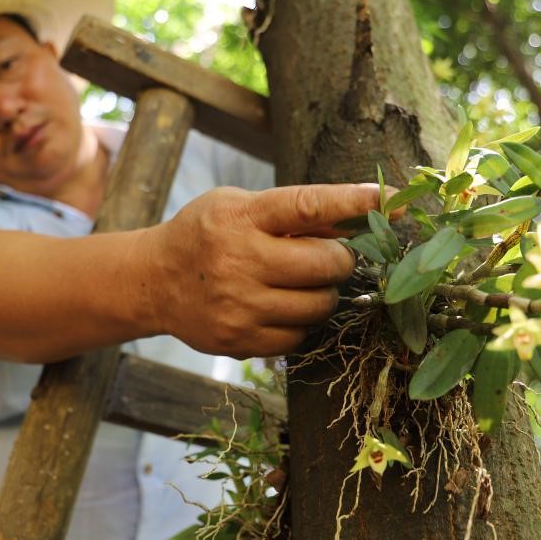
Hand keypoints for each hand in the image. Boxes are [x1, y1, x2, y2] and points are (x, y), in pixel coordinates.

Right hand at [140, 184, 385, 357]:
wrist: (154, 280)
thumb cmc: (207, 234)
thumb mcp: (240, 206)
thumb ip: (295, 213)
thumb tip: (364, 218)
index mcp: (242, 216)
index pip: (307, 206)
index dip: (351, 202)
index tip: (387, 198)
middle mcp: (240, 260)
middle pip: (327, 264)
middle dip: (338, 260)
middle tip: (326, 257)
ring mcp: (239, 305)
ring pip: (320, 305)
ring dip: (322, 293)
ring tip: (297, 283)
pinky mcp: (239, 340)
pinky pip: (299, 337)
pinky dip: (299, 323)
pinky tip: (278, 307)